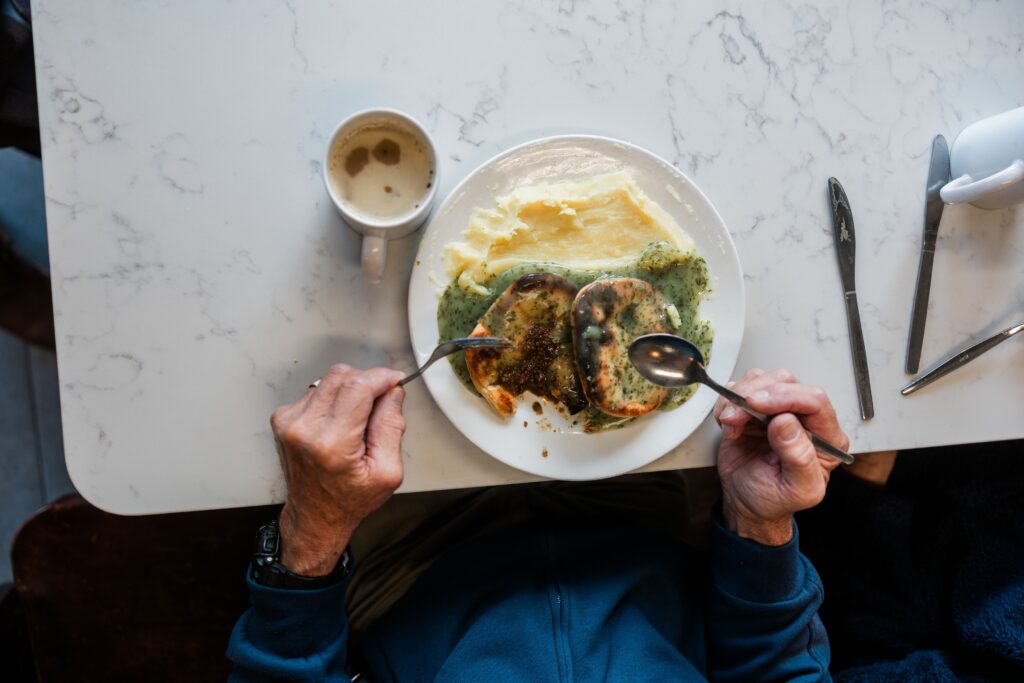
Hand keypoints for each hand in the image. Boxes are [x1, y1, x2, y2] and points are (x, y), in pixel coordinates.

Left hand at [270, 365, 406, 575]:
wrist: (315, 516)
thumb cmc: (349, 499)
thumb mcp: (388, 471)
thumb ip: (392, 427)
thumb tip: (393, 392)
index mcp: (332, 444)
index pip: (358, 387)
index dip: (381, 377)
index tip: (395, 381)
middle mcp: (304, 429)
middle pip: (341, 376)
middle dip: (366, 382)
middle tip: (378, 403)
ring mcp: (288, 422)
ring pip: (328, 380)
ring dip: (348, 391)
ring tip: (355, 421)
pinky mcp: (282, 418)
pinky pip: (315, 391)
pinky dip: (332, 399)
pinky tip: (337, 422)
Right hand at [713, 368, 848, 545]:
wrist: (747, 502)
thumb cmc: (776, 499)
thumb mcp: (797, 489)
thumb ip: (799, 458)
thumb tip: (788, 423)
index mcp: (826, 437)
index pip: (814, 401)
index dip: (785, 397)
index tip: (757, 403)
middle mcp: (804, 418)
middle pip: (786, 383)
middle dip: (757, 394)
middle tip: (737, 415)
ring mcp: (777, 410)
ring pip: (763, 379)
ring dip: (739, 397)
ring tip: (731, 423)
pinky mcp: (754, 409)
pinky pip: (741, 388)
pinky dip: (728, 401)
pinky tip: (729, 424)